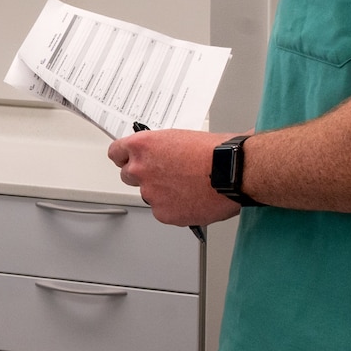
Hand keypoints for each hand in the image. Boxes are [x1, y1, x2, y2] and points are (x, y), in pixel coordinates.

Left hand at [107, 129, 241, 226]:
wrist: (233, 172)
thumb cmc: (216, 152)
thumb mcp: (180, 137)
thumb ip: (161, 148)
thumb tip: (160, 152)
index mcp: (143, 146)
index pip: (116, 153)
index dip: (125, 157)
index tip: (128, 160)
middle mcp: (141, 169)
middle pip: (128, 175)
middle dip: (144, 175)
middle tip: (165, 175)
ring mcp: (151, 193)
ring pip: (148, 195)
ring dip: (161, 192)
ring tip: (186, 187)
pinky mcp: (163, 213)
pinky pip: (162, 211)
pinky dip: (174, 208)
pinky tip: (191, 200)